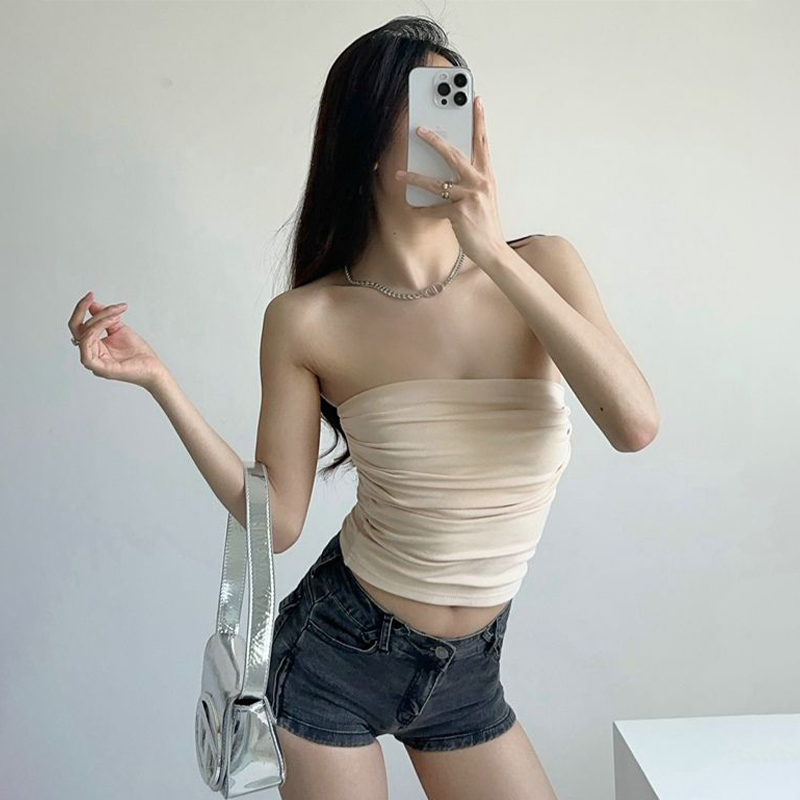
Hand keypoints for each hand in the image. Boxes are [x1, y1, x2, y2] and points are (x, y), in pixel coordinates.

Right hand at [68, 291, 164, 390]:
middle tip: (93, 298)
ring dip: (98, 321)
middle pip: (77, 329)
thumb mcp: (119, 329)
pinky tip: (107, 324)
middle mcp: (90, 354)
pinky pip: (87, 350)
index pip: (79, 325)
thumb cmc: (139, 353)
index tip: (91, 295)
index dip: (82, 308)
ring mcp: (94, 363)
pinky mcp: (100, 369)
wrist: (154, 368)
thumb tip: (92, 304)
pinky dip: (93, 334)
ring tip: (115, 316)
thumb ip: (105, 317)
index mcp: (94, 346)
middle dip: (84, 310)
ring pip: (83, 336)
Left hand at [395, 94, 507, 267]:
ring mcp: (470, 197)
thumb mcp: (483, 197)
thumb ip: (471, 182)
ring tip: (401, 173)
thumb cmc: (485, 223)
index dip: (479, 121)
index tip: (476, 100)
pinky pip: (434, 209)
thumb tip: (448, 172)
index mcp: (487, 176)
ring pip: (438, 182)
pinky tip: (412, 208)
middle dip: (435, 141)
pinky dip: (422, 210)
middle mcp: (480, 182)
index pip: (483, 143)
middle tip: (420, 129)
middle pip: (455, 155)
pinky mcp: (459, 213)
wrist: (493, 249)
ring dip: (416, 177)